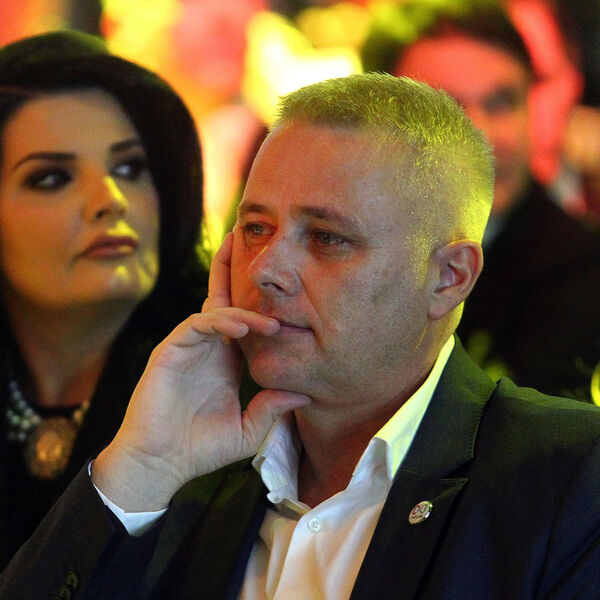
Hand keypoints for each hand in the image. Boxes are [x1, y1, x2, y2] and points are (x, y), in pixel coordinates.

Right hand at [93, 233, 309, 510]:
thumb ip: (272, 409)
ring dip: (241, 308)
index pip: (243, 321)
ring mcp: (188, 346)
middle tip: (250, 240)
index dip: (263, 305)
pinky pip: (196, 325)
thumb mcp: (248, 430)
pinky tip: (241, 328)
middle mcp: (208, 347)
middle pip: (222, 298)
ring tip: (269, 322)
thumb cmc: (201, 448)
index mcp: (226, 360)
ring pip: (213, 309)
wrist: (161, 463)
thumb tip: (304, 393)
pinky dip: (218, 322)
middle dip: (234, 269)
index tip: (292, 298)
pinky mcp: (170, 351)